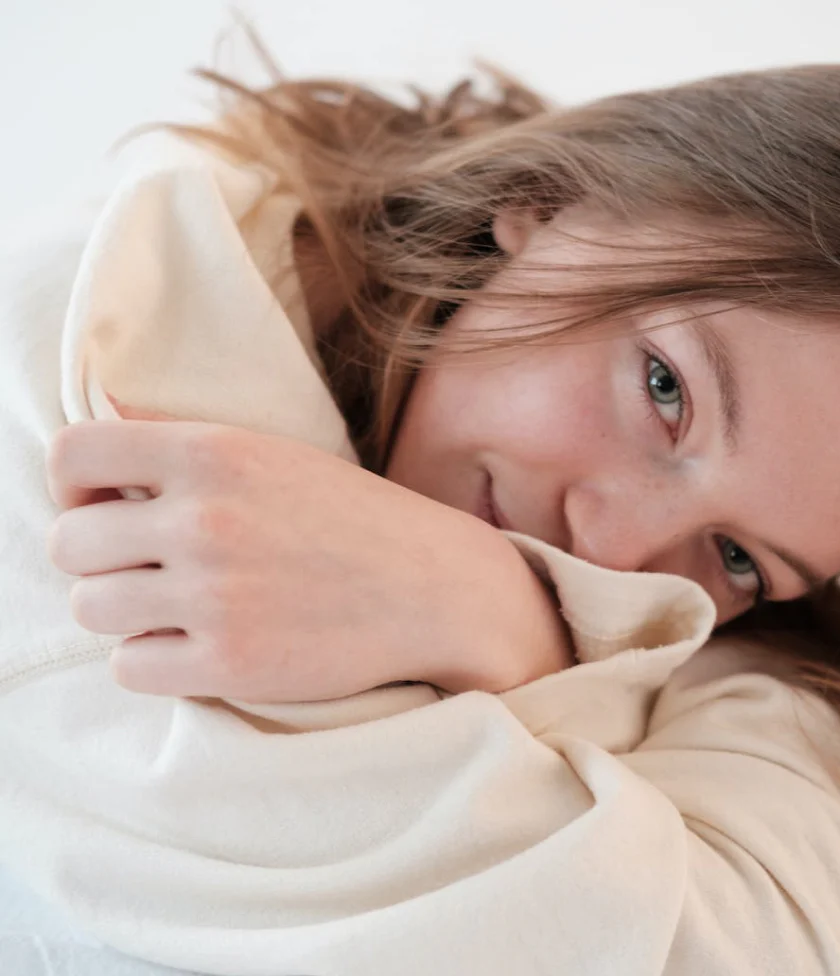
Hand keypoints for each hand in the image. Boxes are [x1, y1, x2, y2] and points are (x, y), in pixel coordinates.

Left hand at [46, 415, 574, 700]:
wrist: (433, 587)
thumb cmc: (351, 517)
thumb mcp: (274, 454)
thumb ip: (185, 444)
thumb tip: (101, 432)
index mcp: (213, 452)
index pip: (72, 455)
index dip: (75, 486)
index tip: (108, 505)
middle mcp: (204, 520)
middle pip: (69, 544)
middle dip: (100, 556)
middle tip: (149, 565)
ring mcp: (215, 597)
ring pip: (91, 608)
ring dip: (125, 611)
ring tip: (177, 606)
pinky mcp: (229, 665)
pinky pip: (129, 667)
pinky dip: (154, 659)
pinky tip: (198, 644)